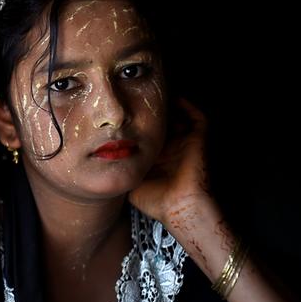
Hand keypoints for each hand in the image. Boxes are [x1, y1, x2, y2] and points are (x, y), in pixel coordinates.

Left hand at [129, 96, 211, 224]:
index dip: (135, 124)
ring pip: (178, 117)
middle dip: (149, 111)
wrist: (179, 207)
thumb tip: (102, 157)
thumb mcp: (130, 181)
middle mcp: (171, 149)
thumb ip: (120, 168)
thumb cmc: (155, 201)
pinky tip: (171, 97)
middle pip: (161, 123)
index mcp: (157, 158)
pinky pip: (196, 117)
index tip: (121, 114)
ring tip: (151, 94)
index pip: (146, 135)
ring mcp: (185, 143)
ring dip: (166, 106)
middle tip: (134, 96)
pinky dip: (186, 105)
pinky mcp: (198, 140)